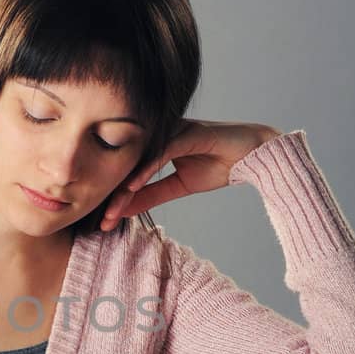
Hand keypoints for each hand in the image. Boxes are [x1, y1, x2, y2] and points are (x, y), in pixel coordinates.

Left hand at [99, 120, 282, 229]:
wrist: (253, 154)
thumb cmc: (219, 164)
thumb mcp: (180, 186)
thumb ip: (152, 194)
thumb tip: (124, 209)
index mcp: (155, 145)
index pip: (128, 171)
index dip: (114, 195)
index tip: (103, 221)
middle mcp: (160, 135)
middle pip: (128, 164)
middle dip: (113, 193)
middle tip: (101, 220)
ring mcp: (172, 131)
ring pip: (141, 159)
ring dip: (125, 185)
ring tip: (112, 208)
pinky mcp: (187, 133)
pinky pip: (161, 152)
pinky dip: (146, 170)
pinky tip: (133, 186)